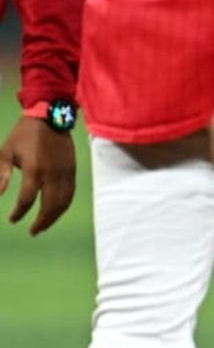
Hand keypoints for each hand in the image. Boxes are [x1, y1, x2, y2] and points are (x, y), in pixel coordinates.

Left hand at [0, 113, 76, 235]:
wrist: (50, 116)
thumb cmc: (23, 134)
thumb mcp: (5, 152)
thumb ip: (1, 174)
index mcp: (34, 170)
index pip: (27, 200)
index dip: (19, 213)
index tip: (12, 219)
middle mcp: (52, 174)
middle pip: (50, 205)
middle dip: (41, 221)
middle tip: (32, 231)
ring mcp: (65, 172)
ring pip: (63, 202)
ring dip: (54, 217)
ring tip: (44, 225)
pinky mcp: (72, 169)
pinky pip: (70, 193)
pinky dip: (63, 205)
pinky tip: (56, 210)